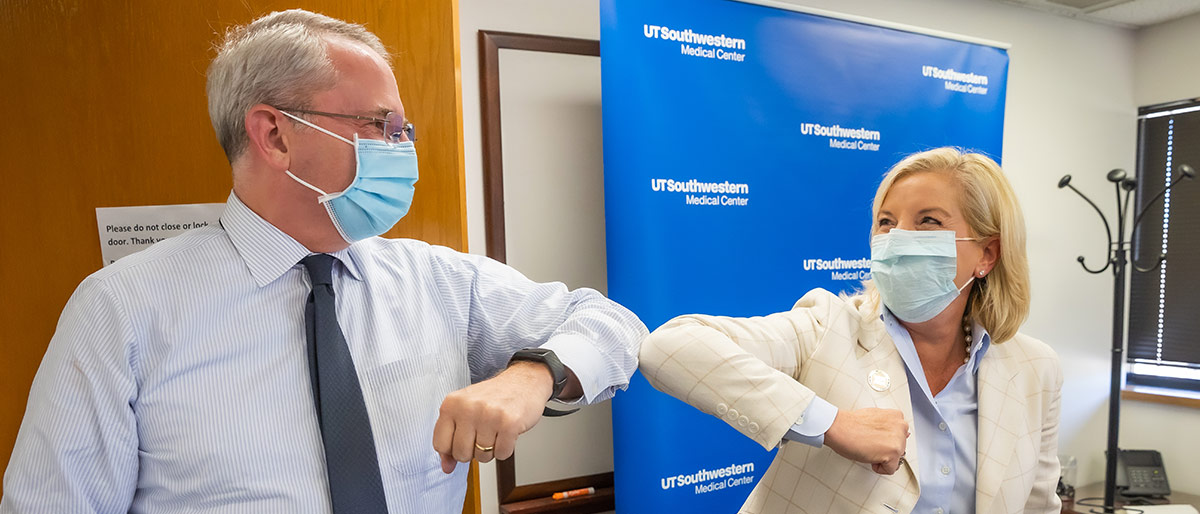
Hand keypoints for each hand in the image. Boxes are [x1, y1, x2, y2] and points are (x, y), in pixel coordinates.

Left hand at [431, 361, 552, 473]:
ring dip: (491, 450)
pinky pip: (502, 454)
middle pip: (461, 454)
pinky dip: (506, 448)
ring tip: (496, 431)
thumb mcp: (464, 412)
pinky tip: (507, 433)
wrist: (523, 381)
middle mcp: (467, 408)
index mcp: (451, 404)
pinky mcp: (509, 423)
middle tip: (482, 435)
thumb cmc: (492, 398)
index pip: (440, 445)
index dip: (453, 450)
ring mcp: (488, 415)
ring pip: (482, 457)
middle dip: (473, 451)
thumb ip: (451, 439)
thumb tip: (447, 467)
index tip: (463, 441)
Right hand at [823, 408, 908, 474]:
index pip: (900, 436)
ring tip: (868, 448)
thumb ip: (888, 426)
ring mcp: (898, 440)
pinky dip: (878, 468)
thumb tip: (894, 434)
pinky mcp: (893, 453)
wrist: (839, 427)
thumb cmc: (851, 424)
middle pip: (899, 449)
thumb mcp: (875, 418)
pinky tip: (868, 455)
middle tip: (870, 443)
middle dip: (884, 449)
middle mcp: (901, 427)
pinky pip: (890, 470)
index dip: (885, 441)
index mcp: (897, 417)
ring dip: (882, 458)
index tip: (875, 439)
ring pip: (895, 460)